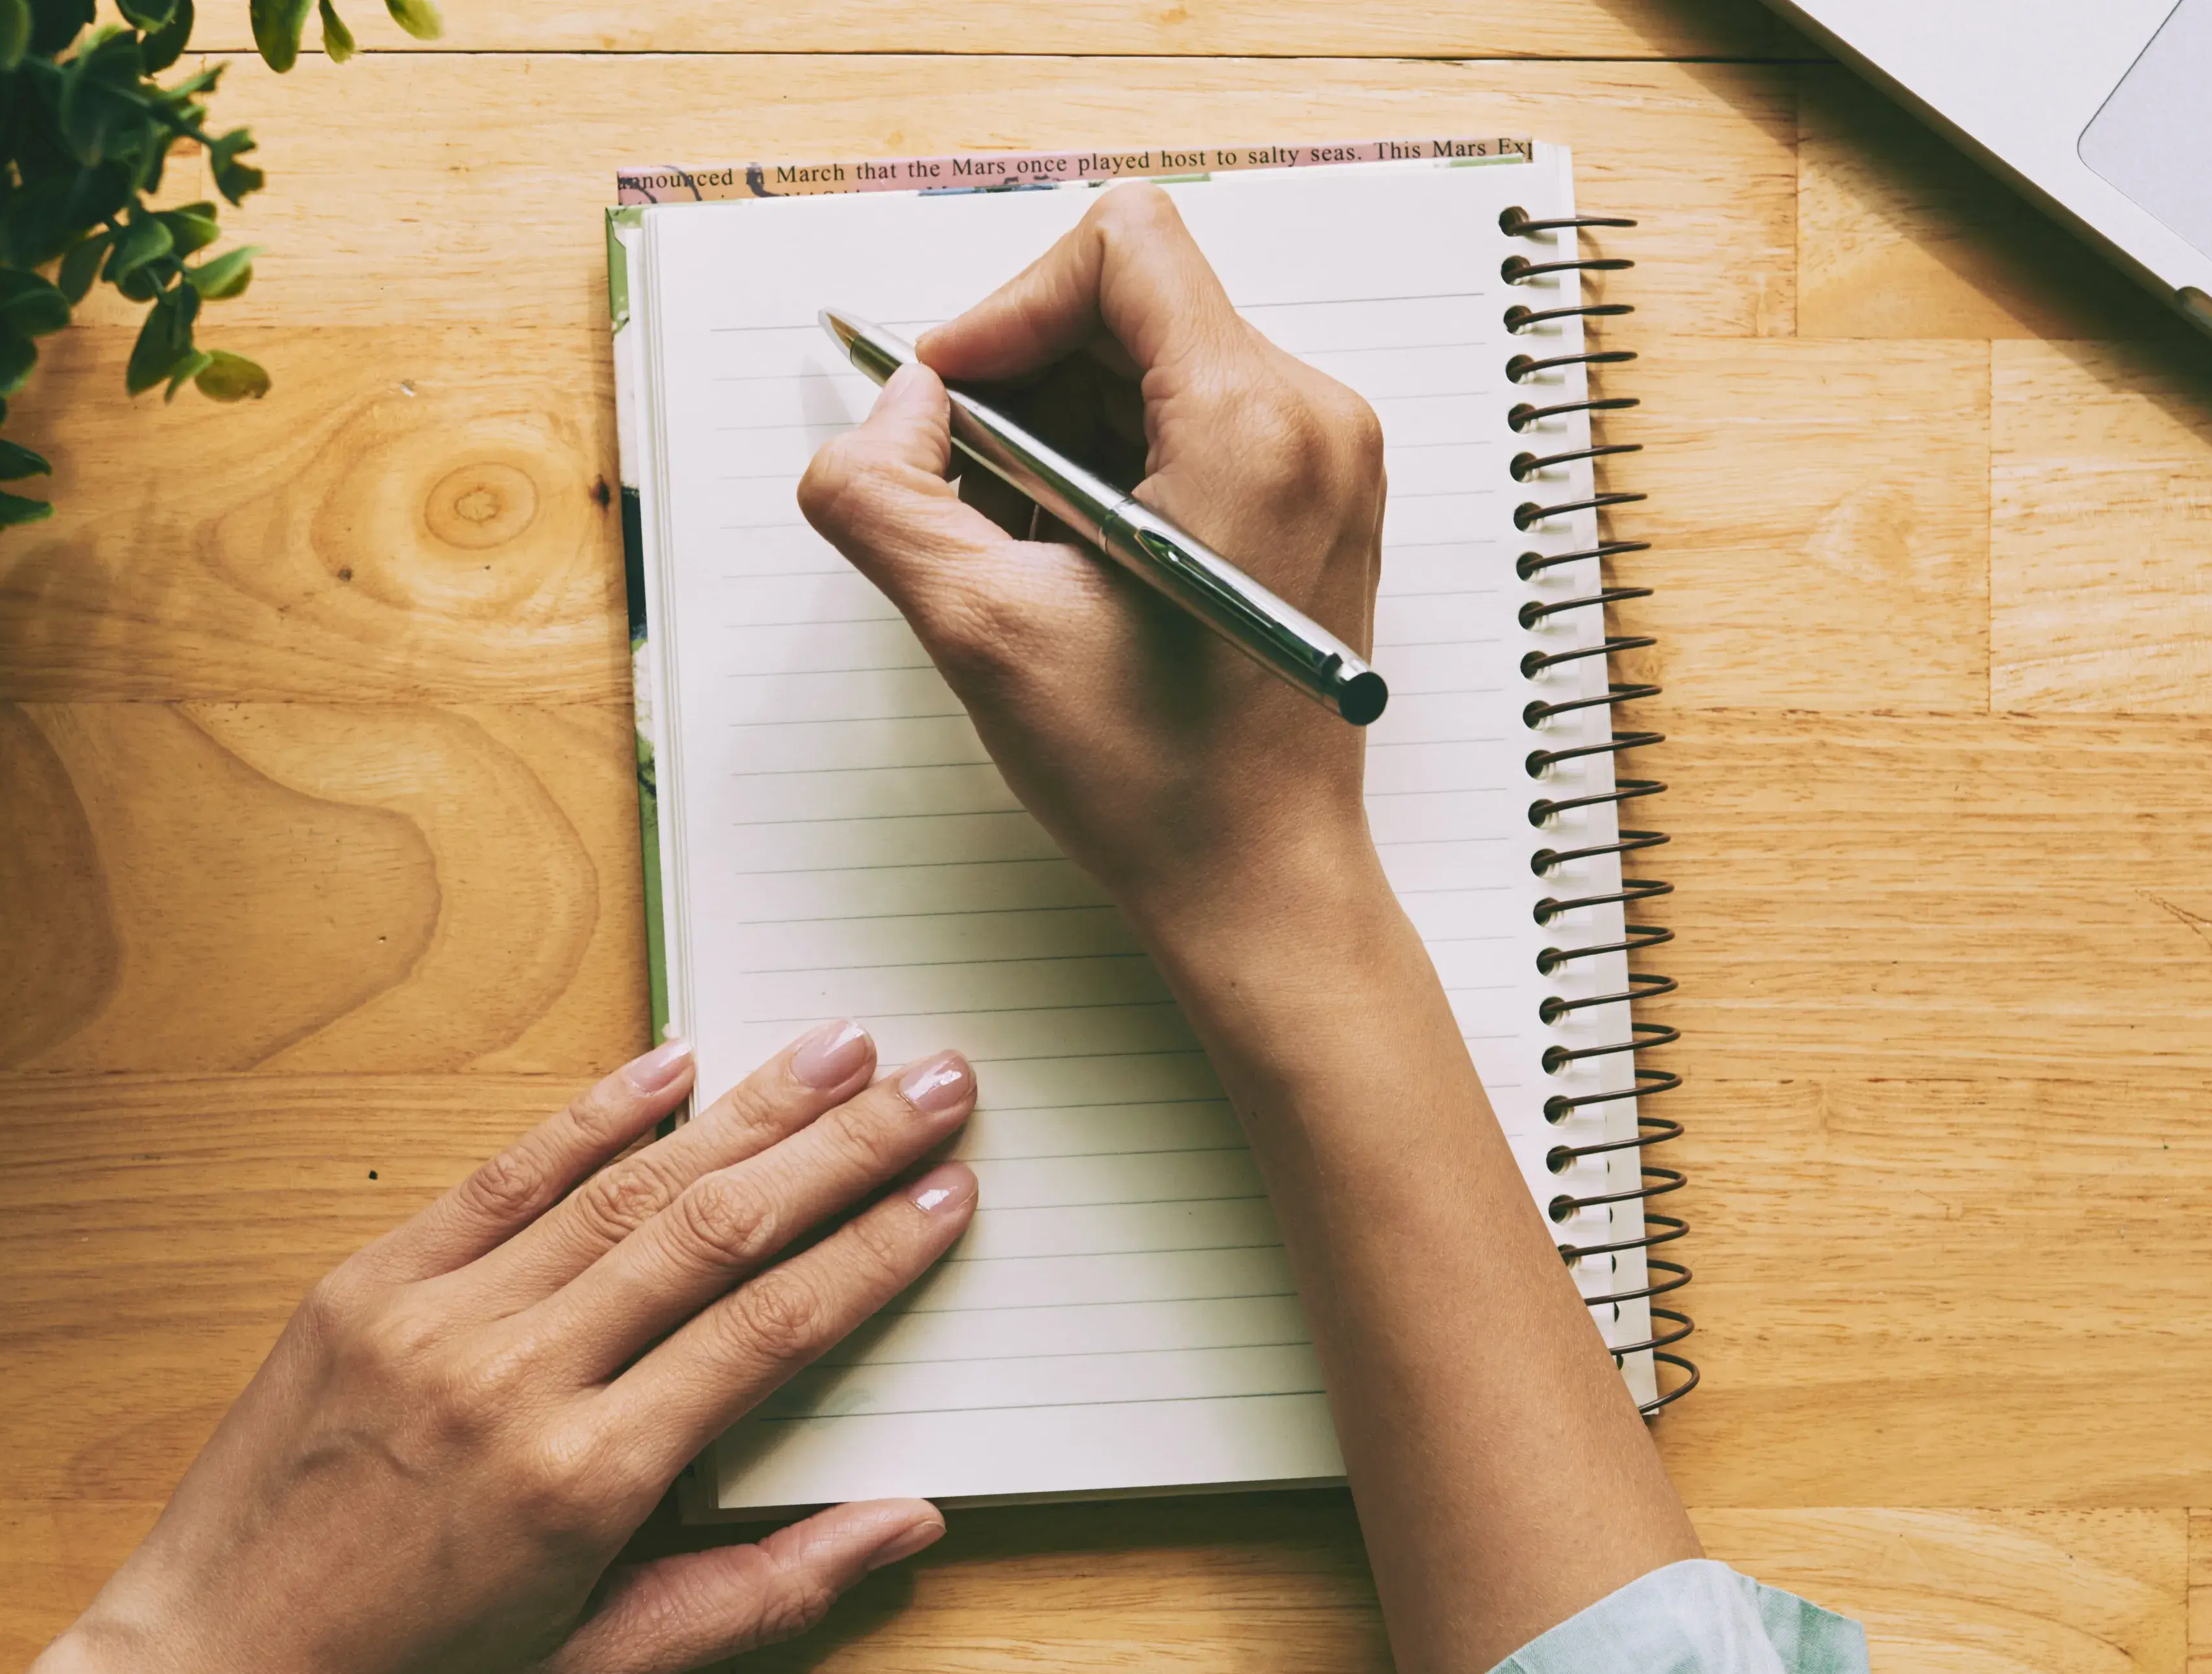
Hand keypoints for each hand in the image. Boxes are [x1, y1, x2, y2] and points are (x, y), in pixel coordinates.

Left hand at [29, 1022, 978, 1673]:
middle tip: (938, 1081)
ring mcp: (431, 1319)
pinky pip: (498, 1179)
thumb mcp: (607, 1673)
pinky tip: (674, 1062)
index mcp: (587, 1483)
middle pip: (715, 1232)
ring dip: (745, 1109)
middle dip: (843, 1148)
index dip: (875, 1254)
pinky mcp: (364, 1285)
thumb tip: (912, 1527)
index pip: (770, 1333)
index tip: (951, 1193)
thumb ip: (768, 1594)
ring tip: (841, 1046)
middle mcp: (514, 1380)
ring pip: (620, 1186)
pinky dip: (591, 1116)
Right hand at [796, 181, 1391, 953]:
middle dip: (1025, 384)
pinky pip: (1190, 425)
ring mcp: (1325, 460)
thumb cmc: (1160, 784)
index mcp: (1254, 424)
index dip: (1006, 309)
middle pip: (1132, 304)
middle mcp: (1313, 419)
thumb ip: (886, 494)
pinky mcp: (1313, 501)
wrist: (1263, 887)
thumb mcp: (978, 630)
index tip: (951, 402)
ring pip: (1153, 367)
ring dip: (1058, 434)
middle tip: (970, 494)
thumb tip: (897, 409)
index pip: (1119, 249)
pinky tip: (1070, 563)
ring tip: (1019, 546)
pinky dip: (1108, 469)